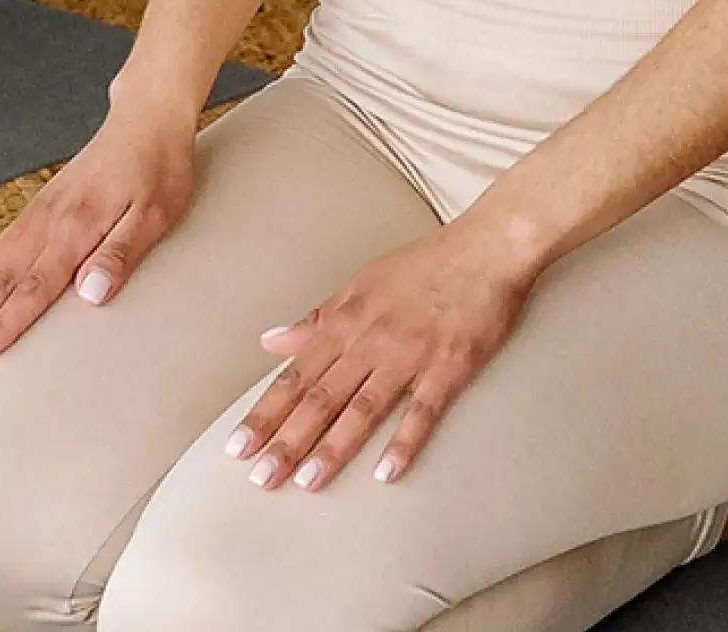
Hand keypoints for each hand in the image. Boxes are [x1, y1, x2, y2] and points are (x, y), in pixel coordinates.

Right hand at [0, 102, 196, 363]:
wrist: (146, 118)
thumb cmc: (158, 167)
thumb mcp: (156, 213)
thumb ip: (121, 253)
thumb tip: (91, 295)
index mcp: (78, 227)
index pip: (36, 285)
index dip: (7, 321)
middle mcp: (49, 221)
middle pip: (1, 279)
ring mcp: (39, 213)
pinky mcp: (38, 207)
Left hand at [228, 223, 536, 491]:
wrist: (489, 246)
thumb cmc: (426, 262)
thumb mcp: (362, 282)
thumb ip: (317, 318)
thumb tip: (272, 340)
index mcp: (346, 321)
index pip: (296, 376)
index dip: (265, 413)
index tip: (238, 447)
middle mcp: (371, 340)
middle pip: (321, 398)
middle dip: (288, 440)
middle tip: (261, 478)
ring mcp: (410, 355)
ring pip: (363, 409)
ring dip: (333, 447)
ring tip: (308, 482)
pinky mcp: (450, 366)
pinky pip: (422, 410)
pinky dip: (404, 442)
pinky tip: (386, 472)